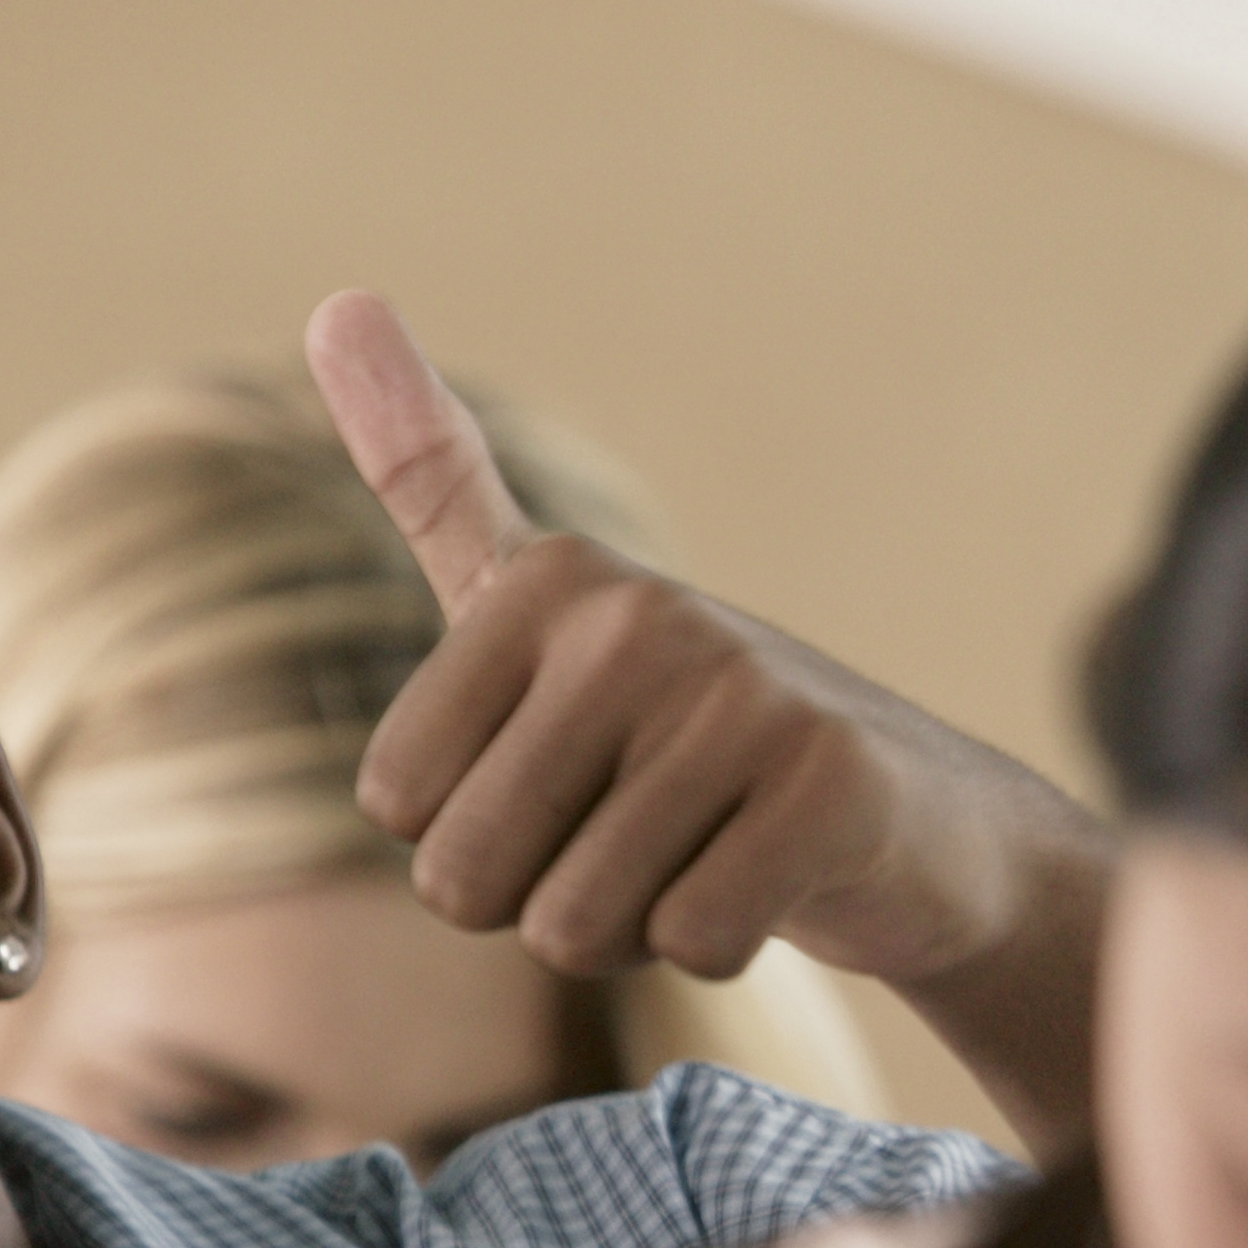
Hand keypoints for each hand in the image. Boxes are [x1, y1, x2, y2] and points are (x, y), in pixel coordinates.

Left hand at [303, 292, 1109, 1012]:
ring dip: (634, 930)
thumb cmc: (694, 731)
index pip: (398, 806)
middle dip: (542, 904)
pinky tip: (771, 883)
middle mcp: (636, 617)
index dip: (476, 841)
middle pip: (469, 877)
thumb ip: (436, 477)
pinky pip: (688, 941)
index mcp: (545, 579)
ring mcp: (740, 694)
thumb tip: (335, 302)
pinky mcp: (825, 785)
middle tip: (640, 840)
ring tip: (704, 855)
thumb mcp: (546, 606)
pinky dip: (720, 946)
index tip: (570, 787)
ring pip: (575, 925)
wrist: (913, 818)